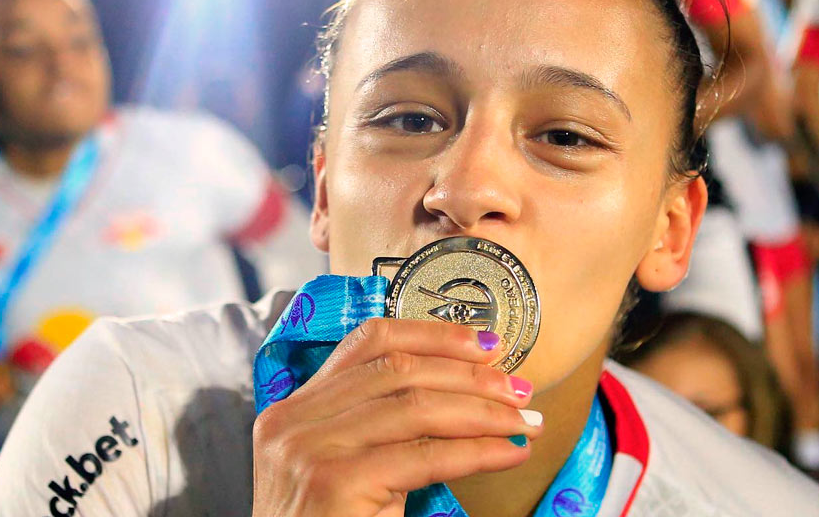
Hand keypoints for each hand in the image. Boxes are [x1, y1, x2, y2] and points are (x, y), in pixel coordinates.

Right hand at [251, 318, 541, 515]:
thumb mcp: (341, 466)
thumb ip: (375, 426)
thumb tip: (461, 393)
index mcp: (293, 409)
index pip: (367, 343)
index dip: (432, 335)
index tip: (483, 344)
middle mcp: (293, 421)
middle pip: (398, 370)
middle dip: (470, 375)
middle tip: (518, 389)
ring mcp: (310, 450)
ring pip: (418, 407)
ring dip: (485, 413)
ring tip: (525, 422)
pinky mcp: (335, 483)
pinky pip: (427, 456)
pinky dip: (479, 451)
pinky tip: (509, 453)